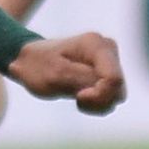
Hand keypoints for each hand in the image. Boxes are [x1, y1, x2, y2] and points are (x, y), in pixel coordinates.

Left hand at [7, 32, 124, 115]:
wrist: (29, 60)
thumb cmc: (38, 66)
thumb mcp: (55, 75)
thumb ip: (84, 80)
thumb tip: (109, 86)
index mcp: (95, 44)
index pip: (113, 78)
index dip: (99, 95)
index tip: (78, 96)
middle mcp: (107, 48)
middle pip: (118, 87)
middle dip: (98, 100)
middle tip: (75, 98)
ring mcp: (109, 59)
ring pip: (118, 93)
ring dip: (98, 103)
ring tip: (76, 98)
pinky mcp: (107, 71)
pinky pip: (112, 95)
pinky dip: (98, 102)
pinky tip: (80, 97)